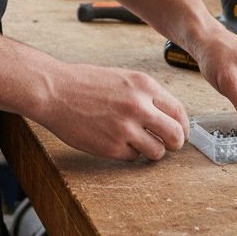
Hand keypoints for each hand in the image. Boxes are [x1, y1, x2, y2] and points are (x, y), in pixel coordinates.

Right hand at [28, 64, 189, 161]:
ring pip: (157, 151)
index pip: (179, 112)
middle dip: (174, 144)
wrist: (54, 91)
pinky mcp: (111, 146)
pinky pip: (132, 157)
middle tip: (166, 144)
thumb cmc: (85, 83)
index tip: (179, 132)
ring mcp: (125, 128)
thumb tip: (168, 116)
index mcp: (144, 86)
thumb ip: (146, 95)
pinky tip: (115, 141)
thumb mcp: (123, 78)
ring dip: (150, 150)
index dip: (182, 126)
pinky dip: (128, 152)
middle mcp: (138, 106)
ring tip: (137, 143)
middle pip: (175, 136)